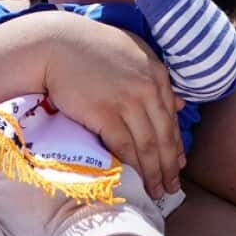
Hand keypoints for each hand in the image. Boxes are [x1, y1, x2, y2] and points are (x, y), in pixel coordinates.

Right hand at [42, 17, 183, 197]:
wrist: (55, 44)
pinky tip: (134, 180)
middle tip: (171, 189)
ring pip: (147, 145)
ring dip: (153, 173)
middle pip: (164, 136)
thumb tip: (180, 104)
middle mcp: (148, 88)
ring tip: (155, 191)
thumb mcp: (133, 54)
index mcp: (157, 74)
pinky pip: (124, 146)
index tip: (177, 165)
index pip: (172, 117)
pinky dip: (131, 166)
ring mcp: (127, 101)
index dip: (176, 146)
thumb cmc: (90, 48)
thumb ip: (156, 79)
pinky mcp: (105, 113)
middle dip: (169, 166)